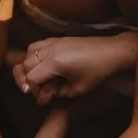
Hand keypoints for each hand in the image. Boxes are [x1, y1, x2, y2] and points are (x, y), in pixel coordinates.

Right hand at [14, 34, 137, 105]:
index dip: (34, 90)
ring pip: (28, 53)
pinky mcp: (57, 39)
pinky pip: (37, 45)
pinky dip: (35, 55)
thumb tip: (43, 96)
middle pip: (25, 65)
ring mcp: (53, 42)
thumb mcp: (77, 89)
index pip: (31, 77)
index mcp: (54, 63)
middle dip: (28, 79)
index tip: (44, 98)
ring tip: (39, 76)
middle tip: (39, 90)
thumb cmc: (98, 72)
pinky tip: (44, 65)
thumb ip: (57, 92)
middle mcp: (50, 50)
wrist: (112, 52)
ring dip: (29, 66)